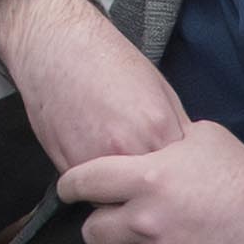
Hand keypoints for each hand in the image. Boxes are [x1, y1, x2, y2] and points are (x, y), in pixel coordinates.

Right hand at [0, 0, 186, 179]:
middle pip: (150, 192)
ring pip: (119, 198)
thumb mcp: (158, 88)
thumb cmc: (106, 60)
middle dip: (149, 191)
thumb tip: (186, 160)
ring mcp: (96, 160)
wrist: (56, 46)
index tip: (171, 176)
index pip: (179, 175)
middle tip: (144, 179)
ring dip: (120, 192)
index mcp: (158, 127)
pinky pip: (90, 191)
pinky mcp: (68, 164)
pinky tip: (93, 157)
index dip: (174, 177)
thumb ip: (174, 128)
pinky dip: (95, 185)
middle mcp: (129, 148)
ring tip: (117, 170)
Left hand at [63, 118, 243, 243]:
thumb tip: (141, 139)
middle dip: (101, 222)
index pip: (82, 182)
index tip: (72, 189)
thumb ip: (162, 140)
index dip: (72, 185)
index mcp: (146, 178)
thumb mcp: (202, 137)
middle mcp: (145, 221)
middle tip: (117, 217)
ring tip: (144, 241)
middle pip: (91, 231)